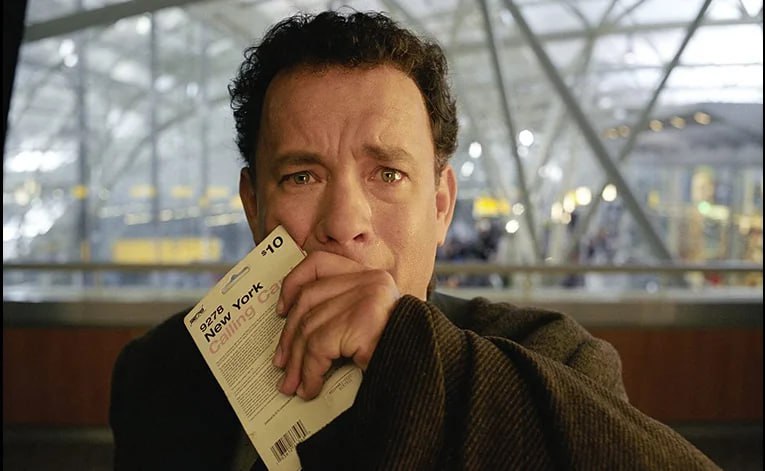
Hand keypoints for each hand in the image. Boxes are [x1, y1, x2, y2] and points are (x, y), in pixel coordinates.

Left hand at [273, 251, 399, 399]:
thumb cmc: (396, 352)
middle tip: (282, 365)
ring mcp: (367, 298)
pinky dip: (310, 371)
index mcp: (370, 275)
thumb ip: (339, 312)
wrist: (424, 371)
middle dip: (290, 336)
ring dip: (297, 362)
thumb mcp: (366, 322)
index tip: (281, 310)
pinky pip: (320, 346)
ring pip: (310, 327)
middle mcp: (370, 280)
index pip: (320, 262)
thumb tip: (293, 330)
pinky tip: (311, 388)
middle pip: (309, 300)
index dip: (293, 283)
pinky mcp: (362, 321)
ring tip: (293, 385)